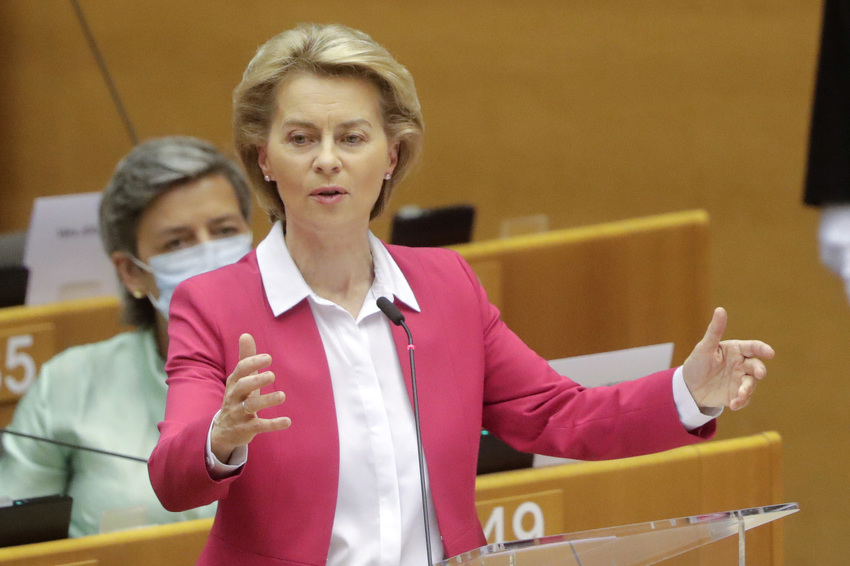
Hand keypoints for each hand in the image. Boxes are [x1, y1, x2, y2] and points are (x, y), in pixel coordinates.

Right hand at [210, 333, 290, 462]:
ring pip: (250, 406)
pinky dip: (273, 424)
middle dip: (256, 380)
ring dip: (266, 401)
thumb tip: (246, 334)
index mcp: (234, 383)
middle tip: (272, 375)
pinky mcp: (246, 429)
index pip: (240, 370)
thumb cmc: (238, 398)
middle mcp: (234, 397)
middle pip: (242, 387)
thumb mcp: (241, 379)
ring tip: (282, 395)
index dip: (253, 363)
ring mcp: (239, 413)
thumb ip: (246, 358)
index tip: (268, 358)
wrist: (224, 430)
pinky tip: (288, 421)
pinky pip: (259, 426)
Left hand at [682, 307, 774, 410]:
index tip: (770, 353)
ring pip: (751, 384)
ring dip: (747, 390)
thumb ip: (714, 330)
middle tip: (759, 374)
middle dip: (760, 370)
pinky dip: (741, 401)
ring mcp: (740, 380)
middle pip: (756, 366)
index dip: (762, 349)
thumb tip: (720, 309)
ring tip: (739, 396)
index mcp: (736, 350)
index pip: (752, 347)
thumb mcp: (704, 347)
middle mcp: (741, 364)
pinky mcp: (737, 394)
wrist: (689, 387)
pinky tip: (733, 404)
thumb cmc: (697, 363)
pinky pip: (744, 398)